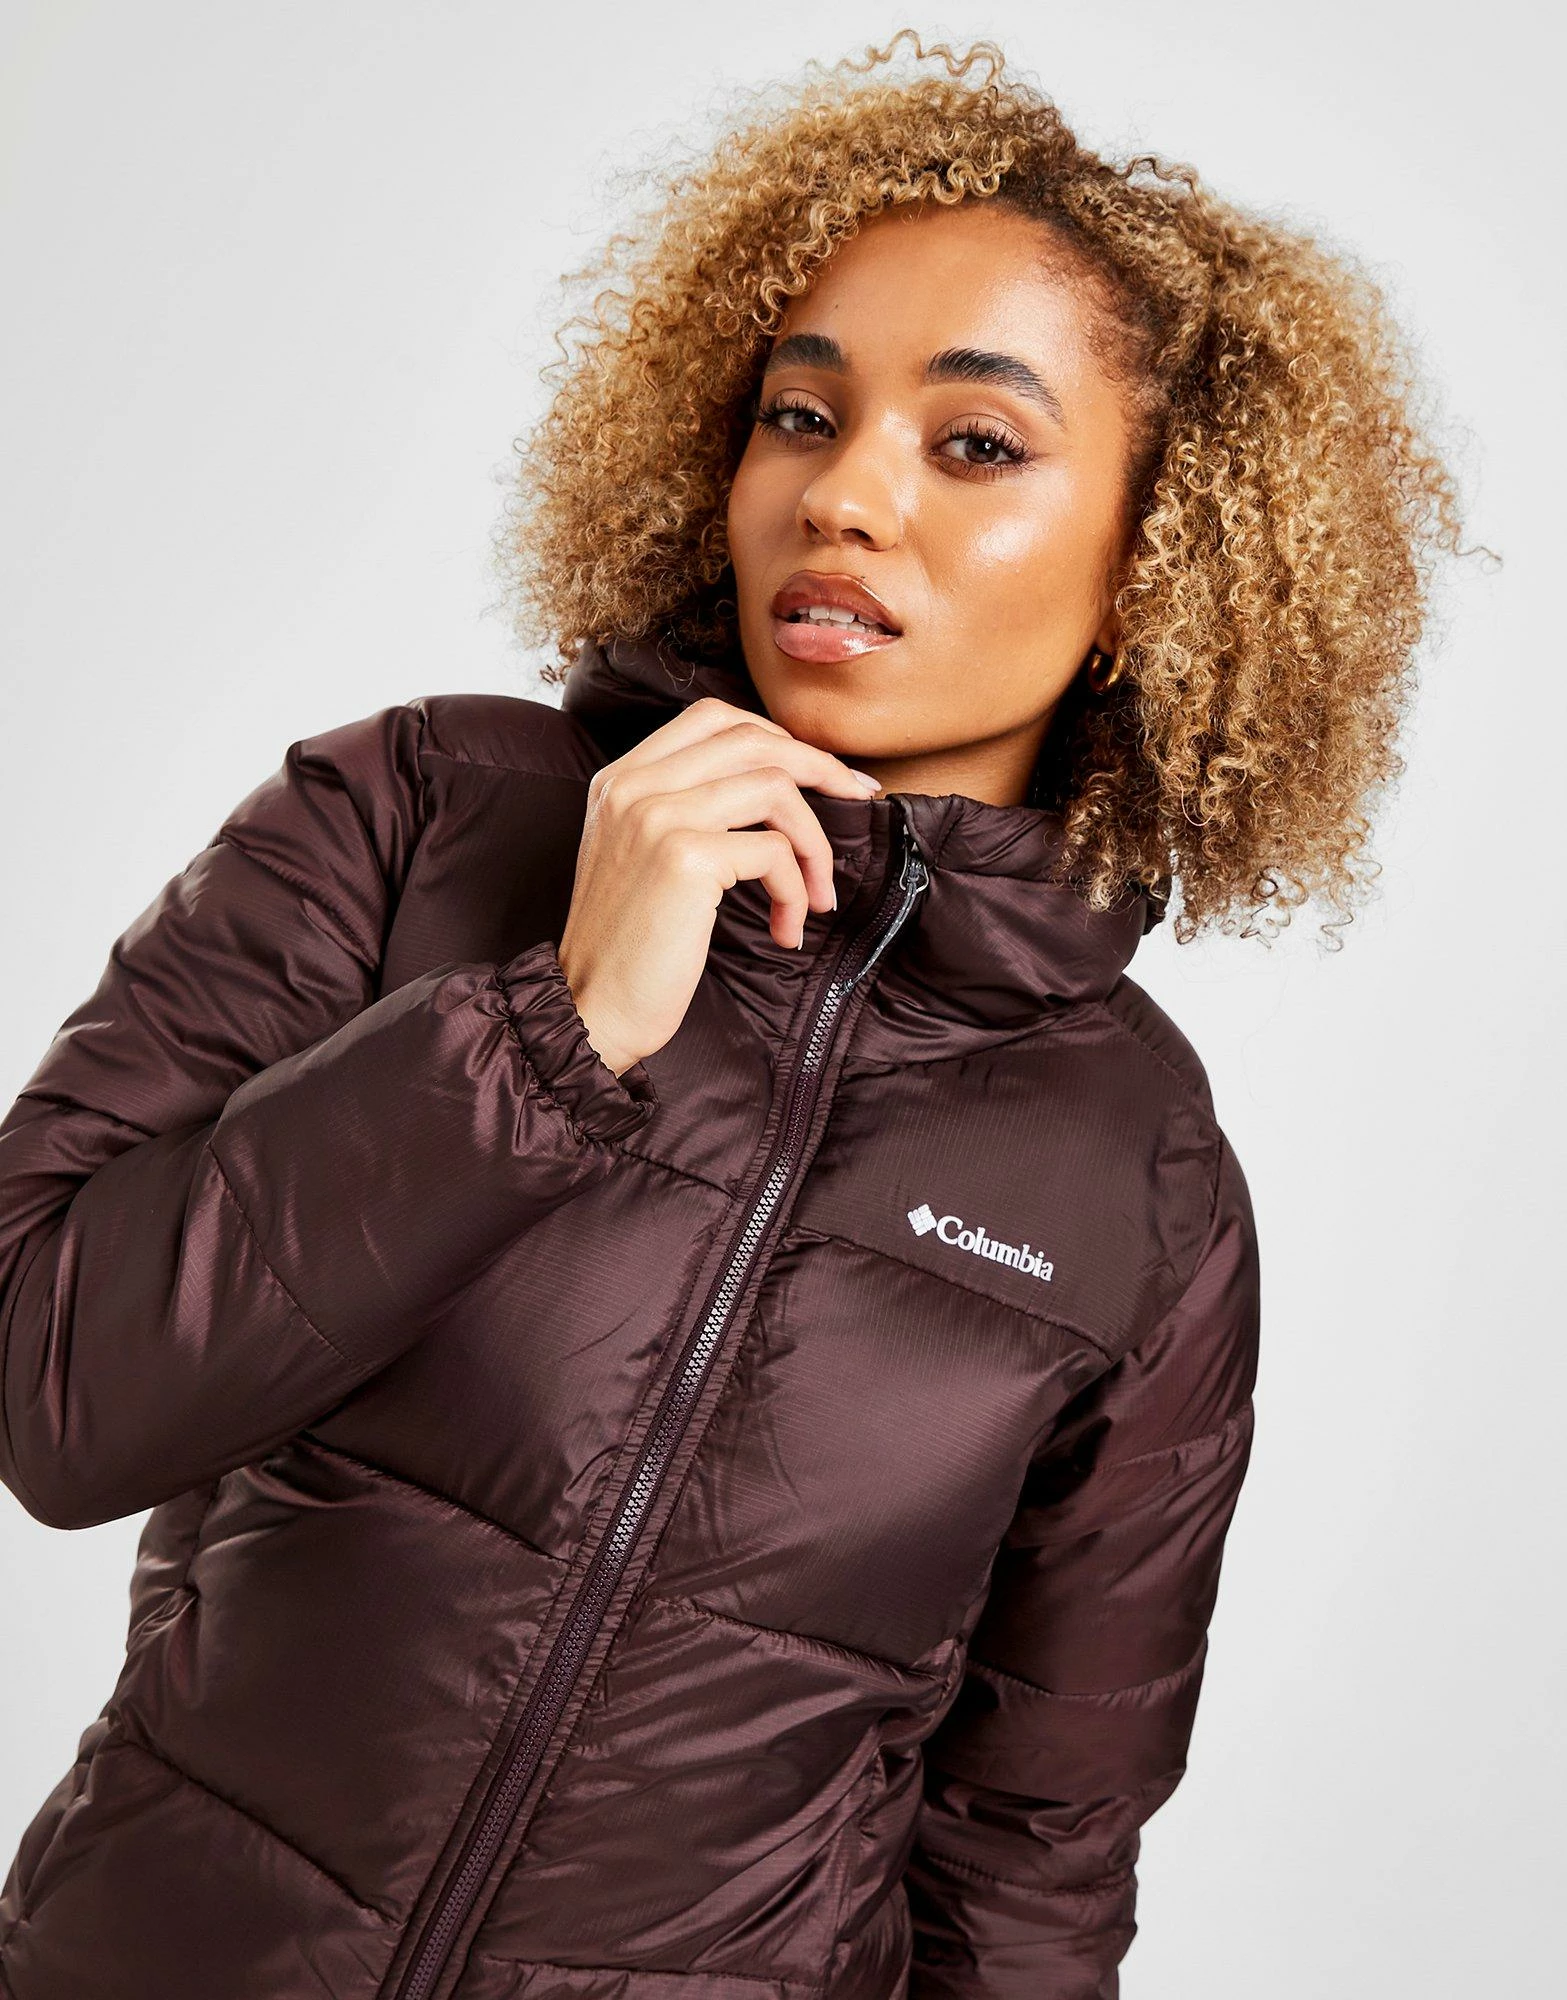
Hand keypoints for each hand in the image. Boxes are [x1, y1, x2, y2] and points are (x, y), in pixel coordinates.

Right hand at [555, 697, 882, 1075]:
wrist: (589, 1009)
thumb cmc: (627, 948)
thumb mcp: (640, 857)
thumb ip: (683, 811)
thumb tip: (775, 788)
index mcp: (620, 779)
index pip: (712, 717)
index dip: (778, 736)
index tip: (821, 771)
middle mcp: (633, 786)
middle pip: (752, 739)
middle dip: (820, 766)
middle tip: (858, 799)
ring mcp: (656, 816)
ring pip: (775, 787)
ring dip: (816, 843)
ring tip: (819, 894)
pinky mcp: (685, 857)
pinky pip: (775, 852)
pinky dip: (796, 891)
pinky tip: (787, 928)